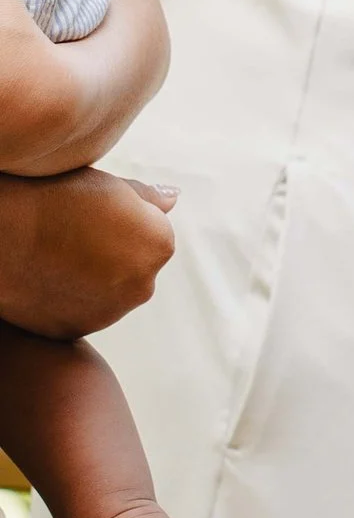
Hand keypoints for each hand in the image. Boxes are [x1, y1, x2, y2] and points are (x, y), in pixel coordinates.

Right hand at [0, 169, 176, 338]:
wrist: (0, 237)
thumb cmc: (57, 200)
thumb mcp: (111, 186)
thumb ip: (150, 197)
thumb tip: (173, 198)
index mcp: (160, 246)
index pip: (153, 233)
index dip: (123, 221)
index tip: (94, 217)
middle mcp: (143, 287)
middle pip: (135, 267)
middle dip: (115, 255)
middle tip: (75, 237)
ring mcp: (109, 314)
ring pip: (110, 291)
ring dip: (96, 279)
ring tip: (59, 257)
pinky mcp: (76, 331)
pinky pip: (83, 311)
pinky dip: (72, 299)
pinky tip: (50, 278)